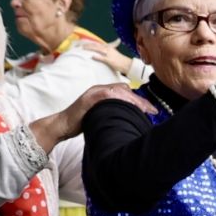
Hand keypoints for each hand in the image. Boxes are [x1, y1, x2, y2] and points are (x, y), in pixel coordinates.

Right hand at [30, 83, 153, 151]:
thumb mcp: (101, 117)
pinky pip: (107, 95)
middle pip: (125, 90)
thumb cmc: (82, 124)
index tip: (152, 110)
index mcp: (103, 93)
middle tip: (152, 111)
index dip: (139, 100)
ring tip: (145, 110)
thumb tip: (131, 120)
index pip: (125, 92)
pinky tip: (130, 107)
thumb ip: (113, 114)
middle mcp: (99, 89)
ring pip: (118, 91)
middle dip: (140, 100)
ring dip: (134, 100)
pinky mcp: (89, 98)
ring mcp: (93, 92)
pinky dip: (119, 99)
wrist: (62, 126)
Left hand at [74, 35, 133, 76]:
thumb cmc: (120, 61)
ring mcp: (109, 54)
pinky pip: (102, 58)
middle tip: (81, 45)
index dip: (91, 43)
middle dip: (88, 45)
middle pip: (97, 45)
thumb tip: (100, 54)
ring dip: (90, 48)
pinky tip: (92, 56)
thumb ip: (107, 52)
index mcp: (109, 47)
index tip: (84, 43)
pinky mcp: (110, 60)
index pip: (98, 44)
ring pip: (98, 49)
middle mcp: (108, 49)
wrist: (127, 64)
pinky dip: (97, 57)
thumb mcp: (113, 54)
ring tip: (84, 48)